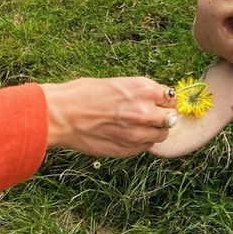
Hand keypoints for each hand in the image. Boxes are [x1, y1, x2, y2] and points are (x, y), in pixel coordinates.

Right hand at [40, 77, 177, 157]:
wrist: (62, 114)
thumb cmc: (84, 94)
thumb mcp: (118, 83)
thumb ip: (141, 93)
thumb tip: (156, 99)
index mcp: (143, 89)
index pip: (170, 97)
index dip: (164, 100)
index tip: (159, 102)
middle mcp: (145, 112)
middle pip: (170, 118)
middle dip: (162, 116)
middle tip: (151, 115)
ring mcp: (137, 134)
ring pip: (161, 135)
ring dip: (154, 131)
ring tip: (137, 126)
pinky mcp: (127, 150)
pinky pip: (145, 146)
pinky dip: (141, 141)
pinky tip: (127, 134)